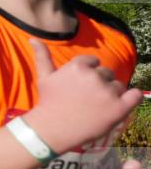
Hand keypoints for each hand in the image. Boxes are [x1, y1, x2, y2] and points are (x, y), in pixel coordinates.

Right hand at [25, 40, 142, 154]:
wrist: (52, 130)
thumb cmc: (48, 103)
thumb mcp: (44, 77)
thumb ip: (42, 56)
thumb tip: (32, 38)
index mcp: (78, 65)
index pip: (94, 62)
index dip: (88, 75)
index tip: (79, 88)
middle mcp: (95, 76)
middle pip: (107, 74)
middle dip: (99, 85)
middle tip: (86, 100)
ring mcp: (108, 92)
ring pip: (119, 86)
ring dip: (111, 95)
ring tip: (96, 108)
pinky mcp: (119, 107)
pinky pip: (136, 96)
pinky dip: (132, 98)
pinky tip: (120, 105)